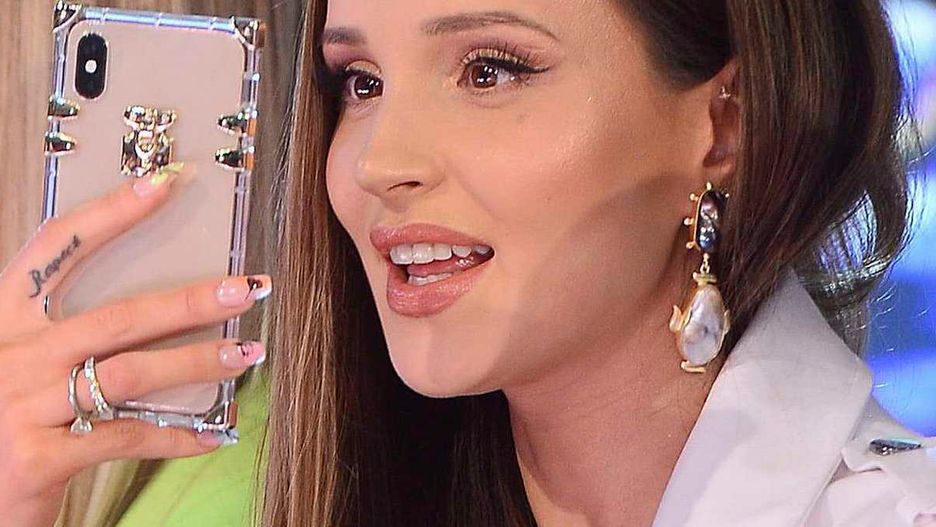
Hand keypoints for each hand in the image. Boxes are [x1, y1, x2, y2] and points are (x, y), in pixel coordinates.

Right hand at [0, 165, 270, 525]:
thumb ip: (72, 340)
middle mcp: (11, 356)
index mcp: (4, 322)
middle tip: (246, 289)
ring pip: (130, 372)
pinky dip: (176, 436)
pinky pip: (126, 438)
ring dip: (198, 361)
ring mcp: (21, 406)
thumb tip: (164, 314)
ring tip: (245, 354)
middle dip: (190, 301)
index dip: (109, 214)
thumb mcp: (24, 367)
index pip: (54, 249)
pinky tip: (213, 435)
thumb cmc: (5, 423)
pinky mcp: (36, 458)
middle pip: (117, 315)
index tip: (164, 184)